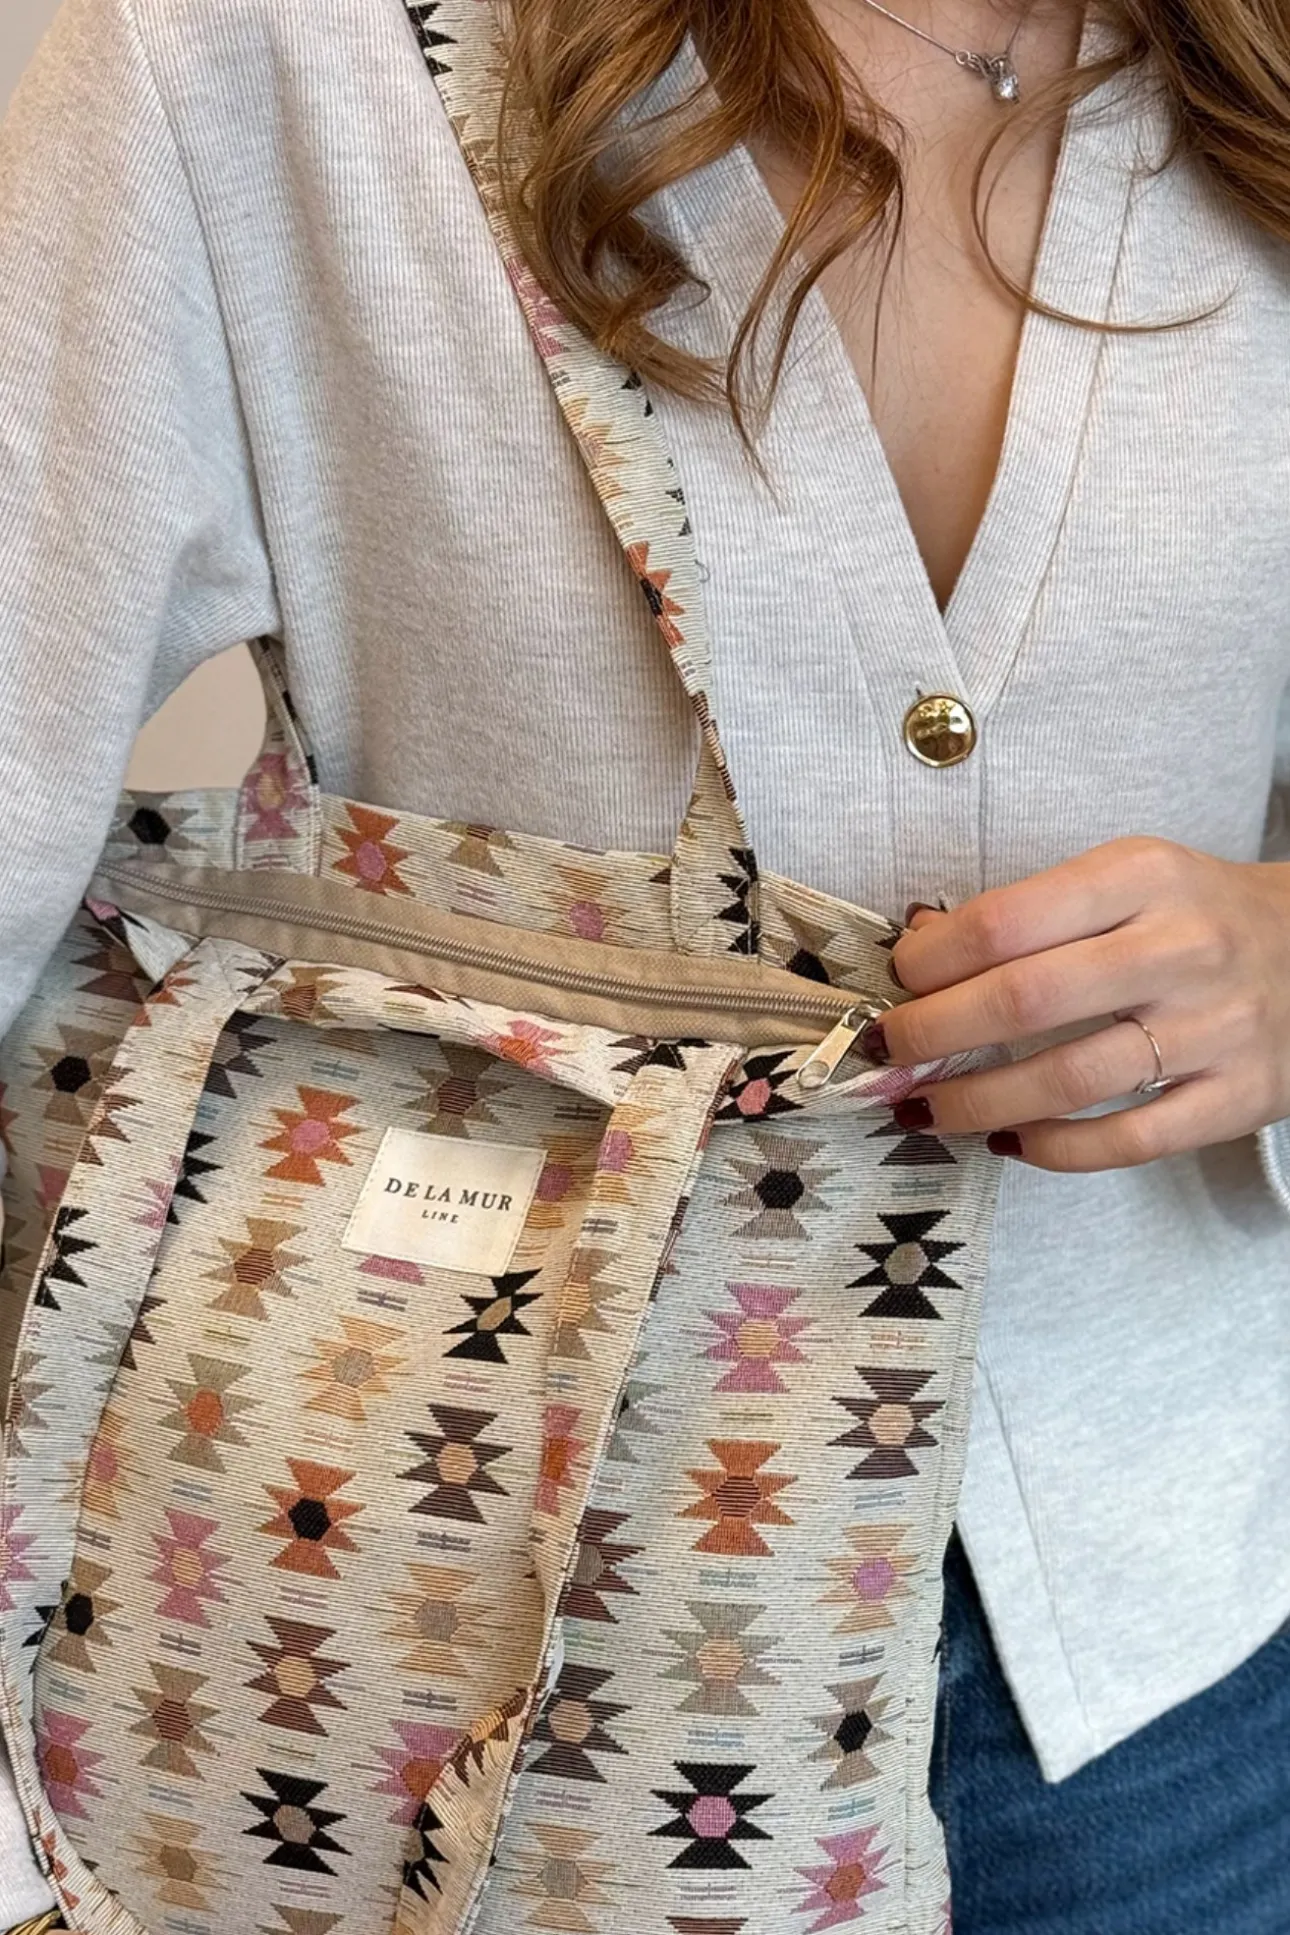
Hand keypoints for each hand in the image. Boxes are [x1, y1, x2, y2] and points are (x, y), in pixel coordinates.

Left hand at [878, 837, 1289, 1171]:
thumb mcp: (1126, 877)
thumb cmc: (1198, 913)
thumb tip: (922, 941)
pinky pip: (1128, 1141)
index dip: (932, 961)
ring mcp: (1213, 1029)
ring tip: (925, 1108)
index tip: (896, 983)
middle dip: (932, 1034)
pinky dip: (1056, 1149)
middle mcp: (1180, 949)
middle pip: (1024, 1001)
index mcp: (1141, 877)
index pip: (1007, 922)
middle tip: (886, 1052)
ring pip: (1067, 1081)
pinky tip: (1010, 1142)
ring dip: (976, 1103)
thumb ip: (1031, 909)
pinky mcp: (1238, 1097)